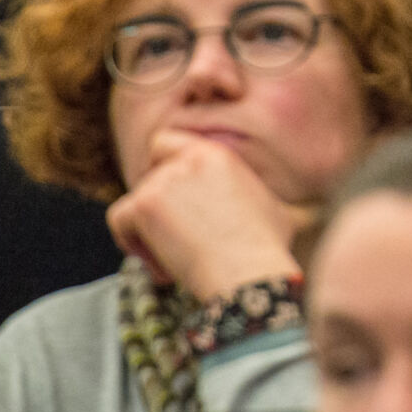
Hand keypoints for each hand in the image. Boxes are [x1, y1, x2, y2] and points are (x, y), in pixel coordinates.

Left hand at [106, 130, 306, 298]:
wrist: (248, 269)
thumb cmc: (266, 247)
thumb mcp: (274, 208)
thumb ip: (258, 198)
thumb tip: (291, 208)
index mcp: (217, 154)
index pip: (165, 141)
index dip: (160, 166)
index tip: (171, 199)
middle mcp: (189, 159)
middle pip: (148, 174)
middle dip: (155, 205)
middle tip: (174, 235)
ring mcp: (164, 180)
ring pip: (133, 201)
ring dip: (146, 231)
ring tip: (174, 260)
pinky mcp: (144, 204)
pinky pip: (119, 220)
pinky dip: (131, 244)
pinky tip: (161, 267)